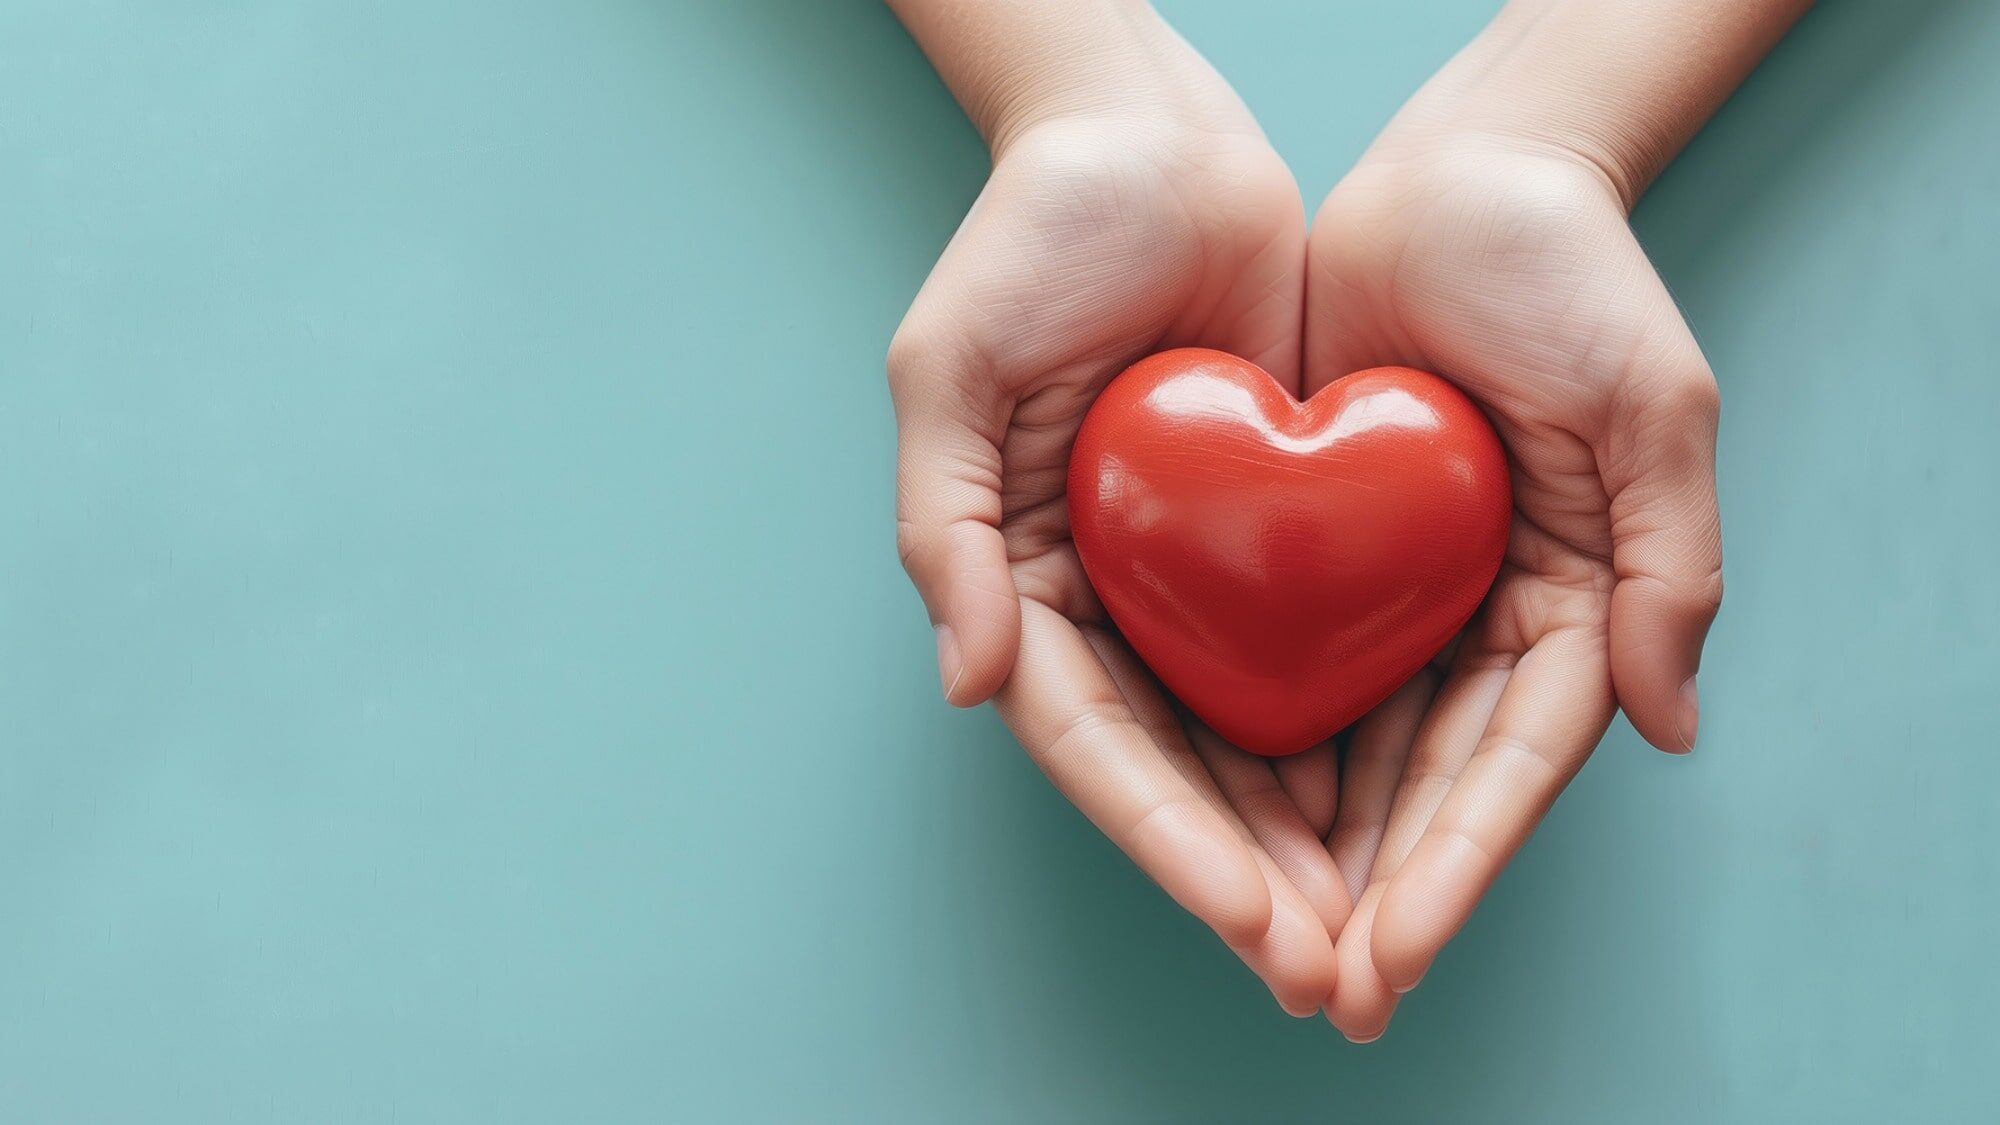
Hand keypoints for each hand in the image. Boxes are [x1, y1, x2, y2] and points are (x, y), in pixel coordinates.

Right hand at [887, 17, 1351, 1012]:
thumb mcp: (953, 368)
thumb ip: (947, 527)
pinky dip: (1351, 738)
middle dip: (1246, 880)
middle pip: (1177, 771)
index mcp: (1022, 575)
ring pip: (1249, 738)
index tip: (1249, 920)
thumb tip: (973, 684)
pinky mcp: (1274, 533)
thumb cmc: (1038, 237)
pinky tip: (1400, 811)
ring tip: (1374, 935)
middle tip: (1328, 975)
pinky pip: (1312, 654)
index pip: (1093, 744)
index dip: (1166, 840)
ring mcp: (1192, 574)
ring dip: (1305, 843)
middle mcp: (1106, 596)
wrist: (1160, 138)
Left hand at [1304, 135, 1723, 1038]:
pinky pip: (1286, 667)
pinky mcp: (1320, 555)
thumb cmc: (1564, 277)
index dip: (1458, 864)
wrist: (1451, 180)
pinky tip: (1217, 821)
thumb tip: (1669, 721)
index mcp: (1571, 601)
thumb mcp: (1650, 404)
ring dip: (1310, 852)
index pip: (1509, 764)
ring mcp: (1399, 594)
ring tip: (1261, 944)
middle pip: (1426, 786)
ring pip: (1352, 752)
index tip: (1398, 951)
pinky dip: (1259, 749)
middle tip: (1318, 989)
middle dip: (1377, 893)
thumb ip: (1669, 560)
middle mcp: (1482, 617)